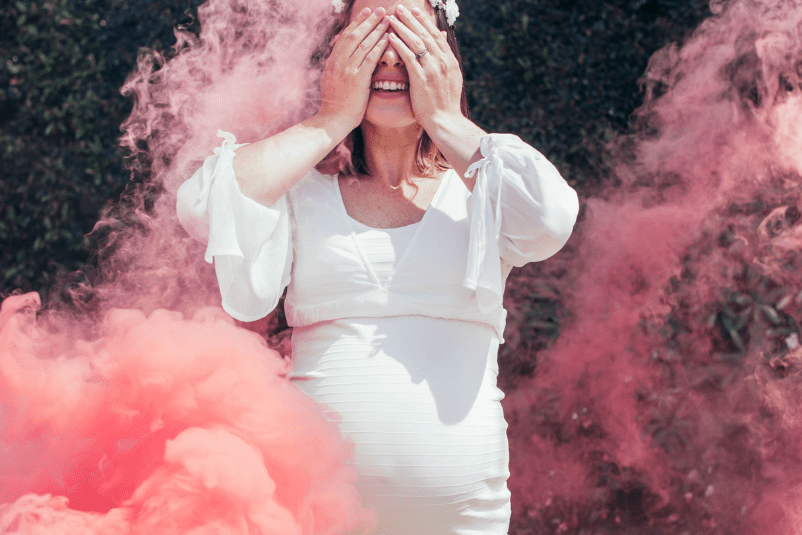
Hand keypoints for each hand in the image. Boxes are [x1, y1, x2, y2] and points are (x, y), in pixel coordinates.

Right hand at [317, 7, 389, 132]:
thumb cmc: (335, 105)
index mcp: (332, 62)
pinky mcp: (357, 79)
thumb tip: (342, 57)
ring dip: (376, 29)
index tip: (367, 13)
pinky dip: (379, 46)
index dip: (357, 23)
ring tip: (387, 19)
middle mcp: (338, 62)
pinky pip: (370, 58)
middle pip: (354, 35)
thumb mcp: (331, 82)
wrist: (332, 120)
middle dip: (368, 21)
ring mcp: (347, 70)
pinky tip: (387, 38)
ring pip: (363, 43)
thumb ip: (337, 68)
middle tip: (380, 10)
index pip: (345, 36)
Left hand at [387, 5, 463, 130]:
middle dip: (411, 19)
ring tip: (391, 17)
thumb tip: (442, 48)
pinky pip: (408, 57)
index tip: (414, 12)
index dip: (424, 22)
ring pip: (416, 42)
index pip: (436, 35)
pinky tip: (390, 37)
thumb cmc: (445, 104)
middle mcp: (442, 62)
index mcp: (450, 61)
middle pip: (425, 34)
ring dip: (402, 28)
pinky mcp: (421, 79)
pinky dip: (399, 45)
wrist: (445, 121)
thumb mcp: (451, 80)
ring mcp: (432, 70)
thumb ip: (445, 62)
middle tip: (400, 7)